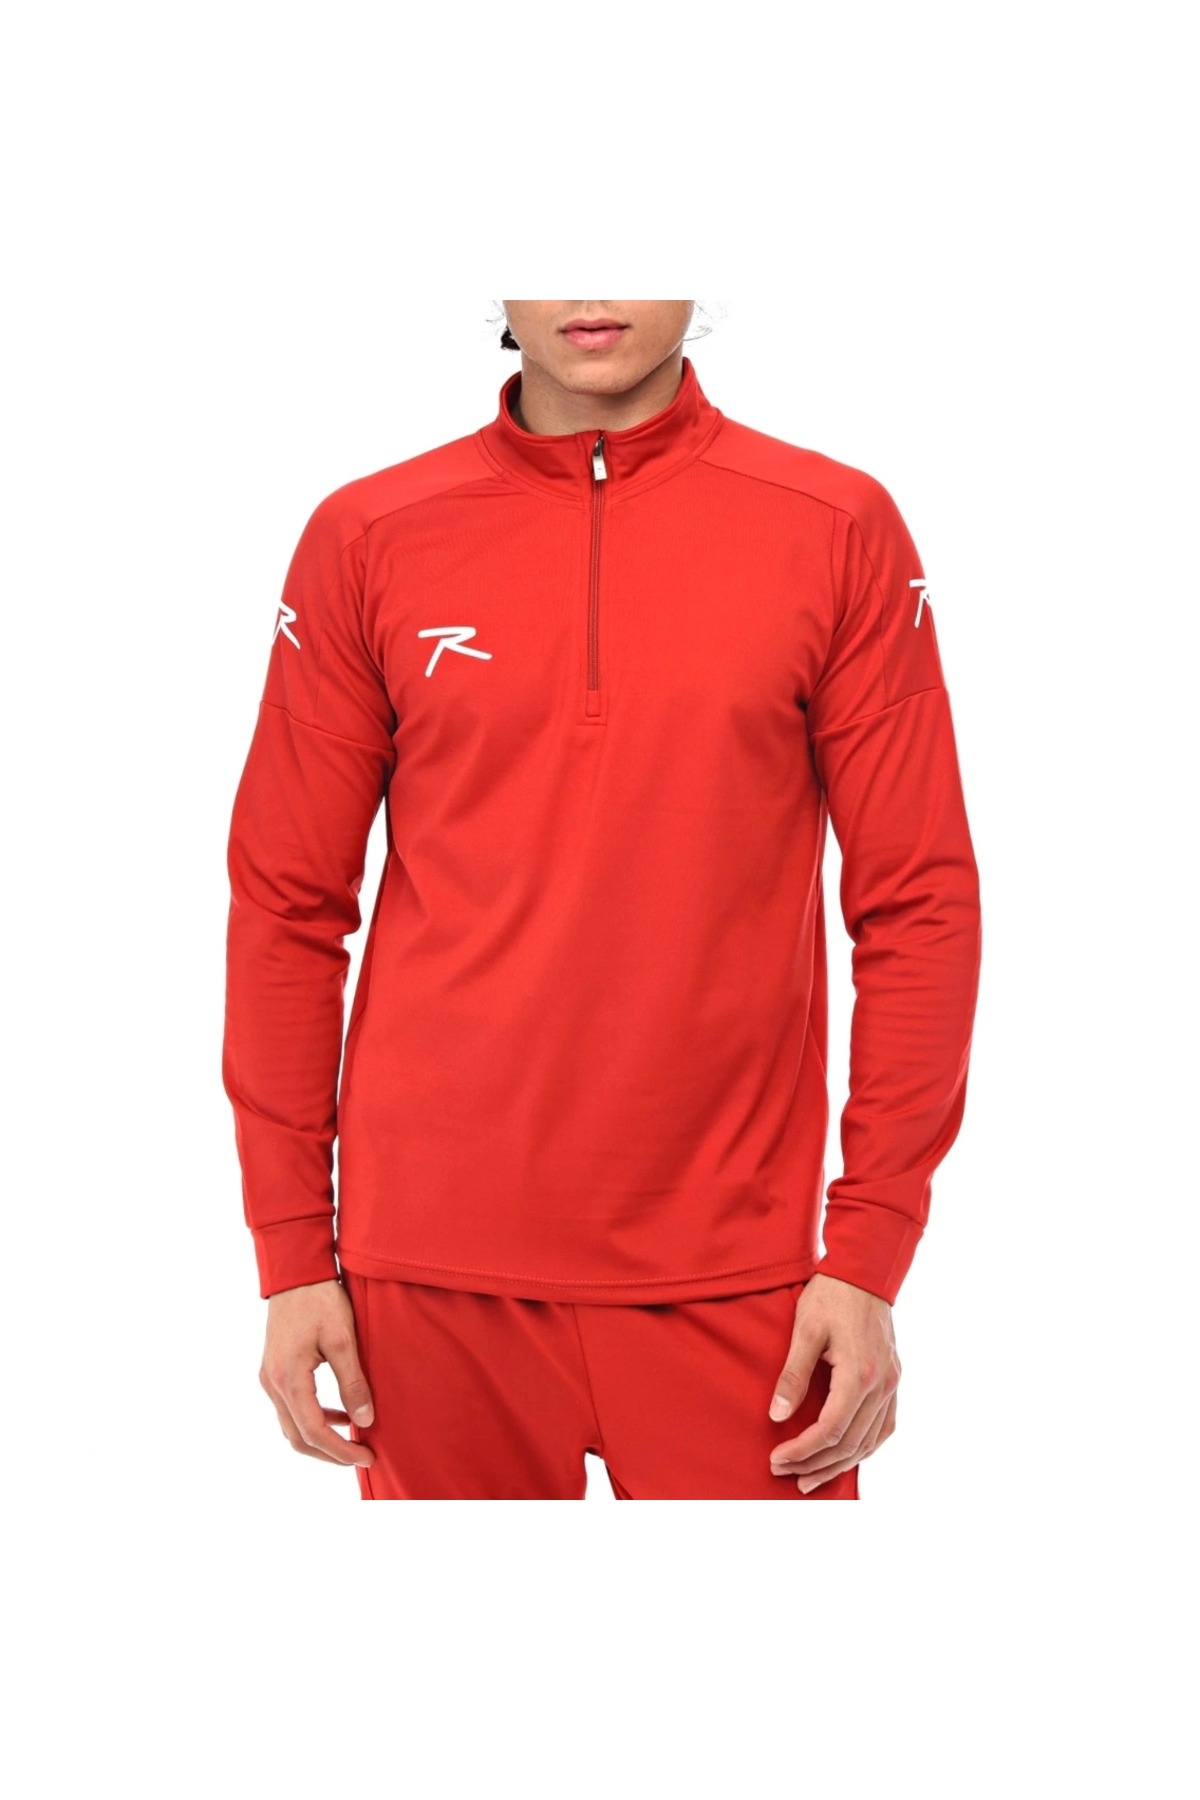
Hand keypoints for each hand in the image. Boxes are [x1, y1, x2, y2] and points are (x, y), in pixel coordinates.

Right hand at [260, 1279, 375, 1468]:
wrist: (296, 1272)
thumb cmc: (321, 1300)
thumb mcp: (344, 1340)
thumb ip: (353, 1383)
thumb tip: (365, 1421)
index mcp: (288, 1378)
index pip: (314, 1431)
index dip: (341, 1450)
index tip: (368, 1456)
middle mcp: (272, 1383)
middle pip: (298, 1437)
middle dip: (330, 1453)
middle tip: (363, 1456)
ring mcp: (269, 1378)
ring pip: (291, 1426)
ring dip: (321, 1438)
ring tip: (353, 1440)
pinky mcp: (273, 1370)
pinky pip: (291, 1408)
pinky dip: (313, 1419)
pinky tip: (338, 1414)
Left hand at [768, 1272, 899, 1492]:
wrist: (864, 1272)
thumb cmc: (831, 1296)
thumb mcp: (804, 1331)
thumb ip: (792, 1376)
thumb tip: (778, 1417)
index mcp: (859, 1374)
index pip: (830, 1430)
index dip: (802, 1451)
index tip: (777, 1459)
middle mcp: (882, 1385)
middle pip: (850, 1443)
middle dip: (816, 1464)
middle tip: (787, 1474)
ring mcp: (892, 1383)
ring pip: (870, 1441)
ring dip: (840, 1464)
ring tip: (811, 1478)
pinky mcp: (894, 1379)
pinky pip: (885, 1426)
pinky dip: (865, 1447)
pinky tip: (847, 1455)